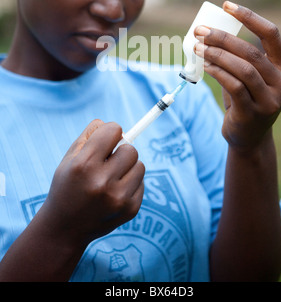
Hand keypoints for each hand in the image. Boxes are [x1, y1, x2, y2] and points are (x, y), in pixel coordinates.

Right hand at [43, 120, 144, 246]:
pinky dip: (130, 183)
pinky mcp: (131, 210)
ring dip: (128, 167)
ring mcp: (118, 198)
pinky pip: (141, 182)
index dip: (110, 133)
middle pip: (131, 149)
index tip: (105, 141)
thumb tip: (116, 126)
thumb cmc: (68, 185)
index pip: (113, 130)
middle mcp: (102, 182)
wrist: (65, 228)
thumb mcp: (70, 157)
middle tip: (108, 162)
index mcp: (83, 165)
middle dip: (120, 151)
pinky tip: (114, 193)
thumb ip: (91, 134)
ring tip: (111, 178)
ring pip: (140, 165)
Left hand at [194, 1, 280, 153]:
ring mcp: (271, 100)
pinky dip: (217, 72)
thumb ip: (236, 57)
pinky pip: (234, 86)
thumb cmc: (244, 99)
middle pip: (252, 52)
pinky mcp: (254, 113)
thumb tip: (208, 33)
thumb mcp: (246, 77)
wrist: (248, 138)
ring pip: (244, 69)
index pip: (271, 34)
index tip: (226, 6)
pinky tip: (204, 65)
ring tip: (198, 47)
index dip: (249, 17)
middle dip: (223, 38)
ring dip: (217, 55)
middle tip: (201, 31)